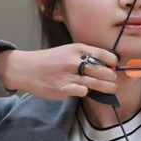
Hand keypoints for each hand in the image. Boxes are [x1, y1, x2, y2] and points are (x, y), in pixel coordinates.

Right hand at [0, 44, 117, 100]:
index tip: (115, 67)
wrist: (25, 68)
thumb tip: (106, 66)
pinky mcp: (62, 88)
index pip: (103, 54)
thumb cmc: (49, 61)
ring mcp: (67, 75)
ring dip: (107, 87)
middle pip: (103, 71)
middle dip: (111, 77)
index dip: (113, 62)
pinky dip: (86, 92)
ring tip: (111, 89)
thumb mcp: (67, 51)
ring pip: (96, 83)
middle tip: (113, 81)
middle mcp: (73, 61)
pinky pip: (82, 92)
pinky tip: (85, 90)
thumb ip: (85, 56)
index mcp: (76, 49)